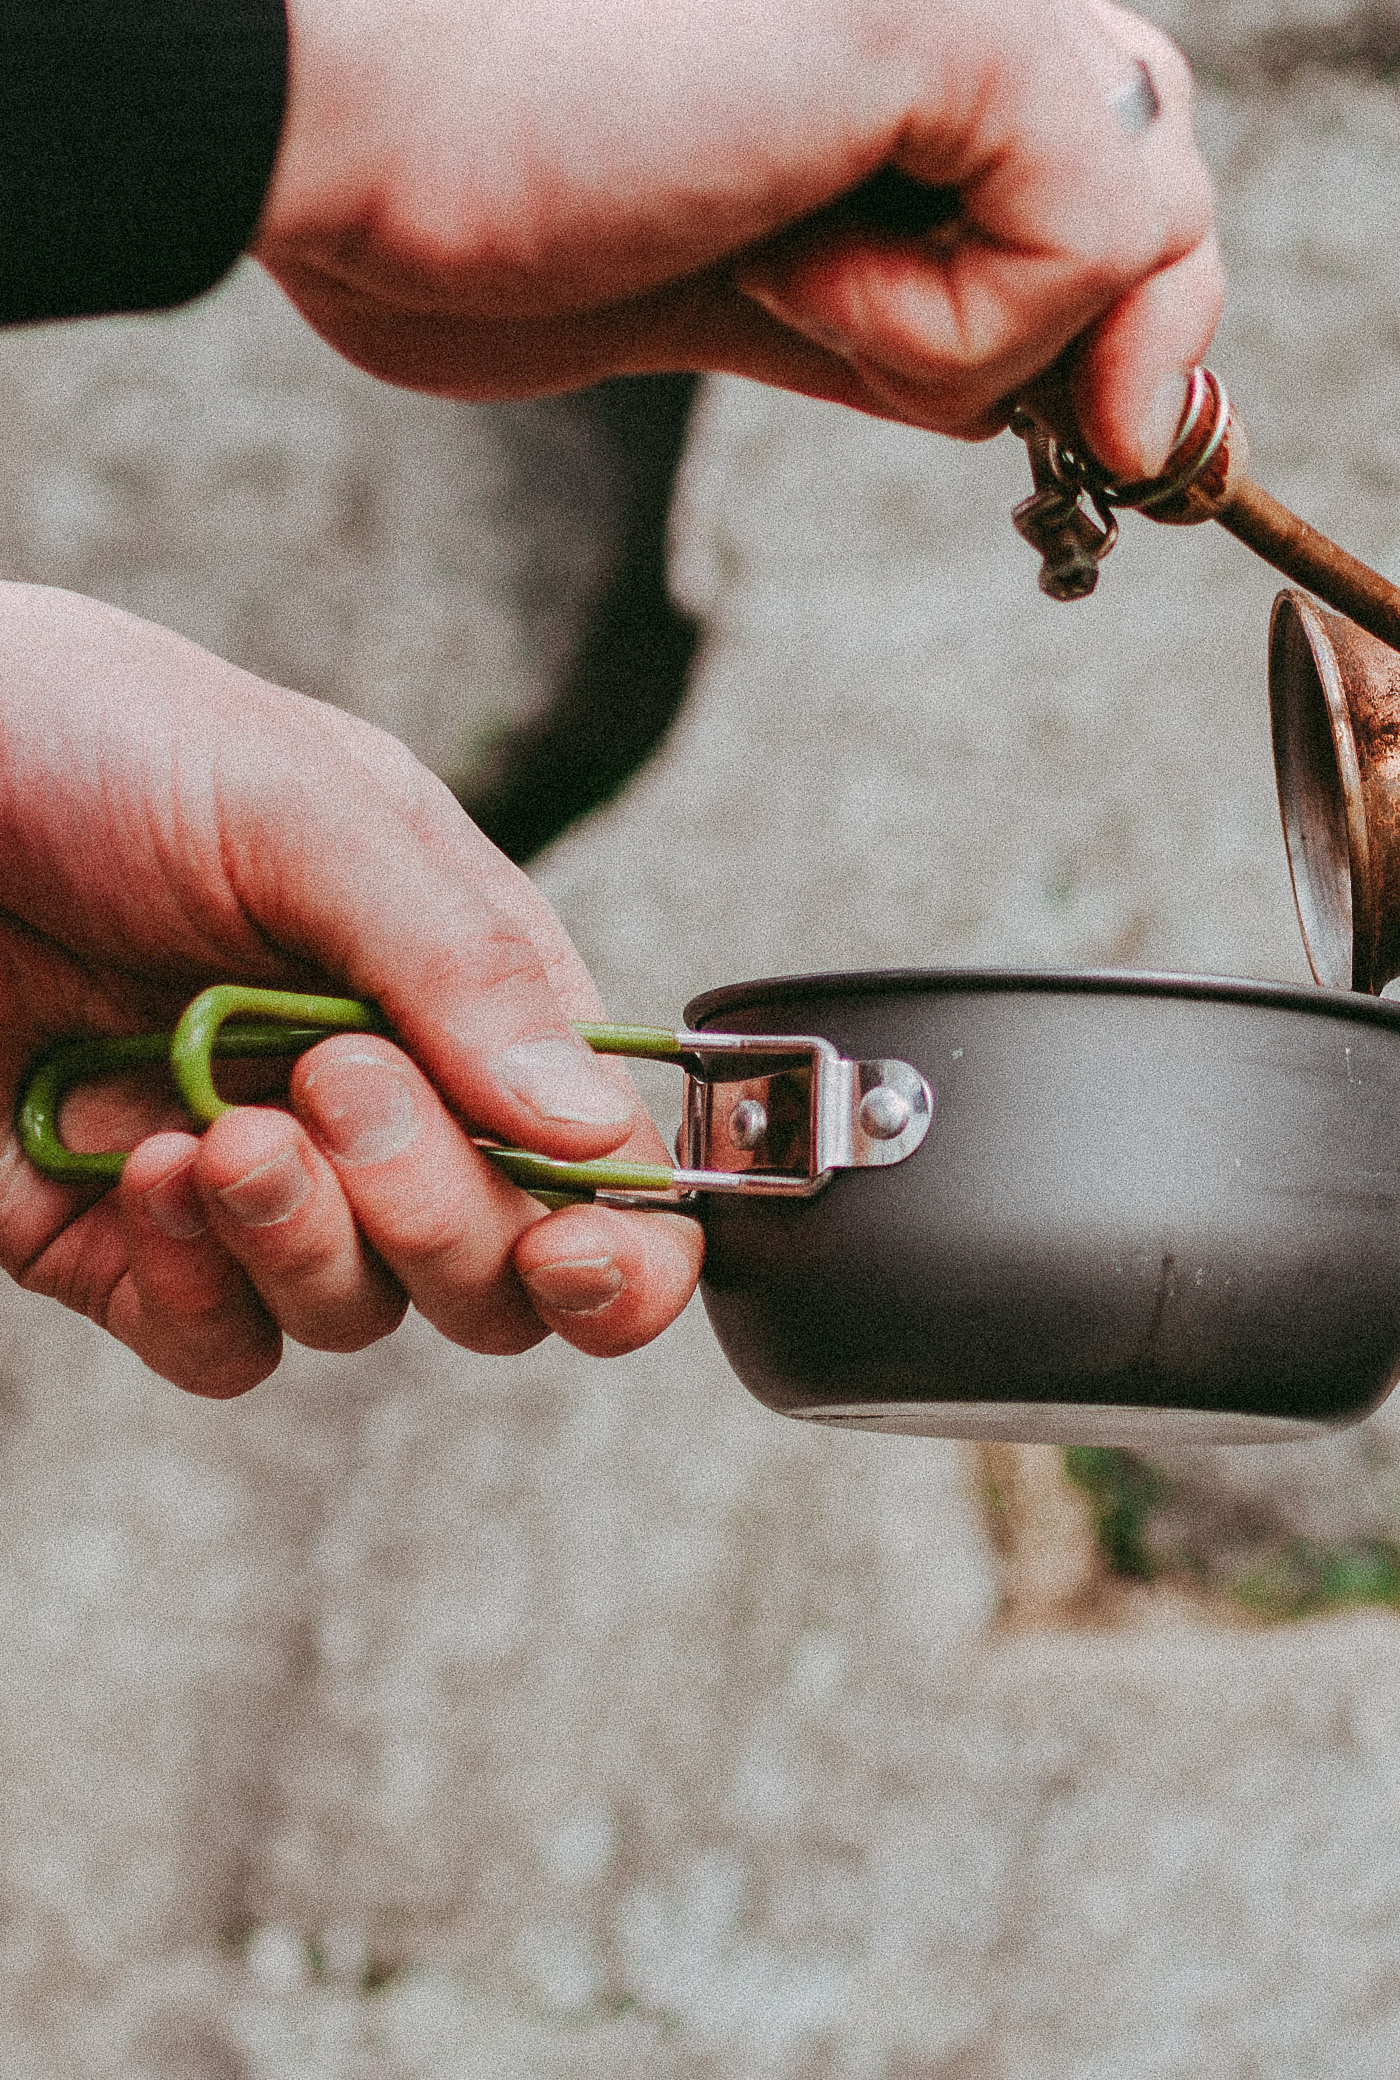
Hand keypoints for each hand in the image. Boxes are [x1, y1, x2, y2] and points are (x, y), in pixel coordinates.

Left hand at [0, 587, 701, 1396]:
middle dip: (440, 1209)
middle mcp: (377, 1101)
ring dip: (308, 1241)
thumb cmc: (93, 738)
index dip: (625, 1238)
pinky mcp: (120, 1239)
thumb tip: (595, 1128)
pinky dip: (199, 1283)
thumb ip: (462, 964)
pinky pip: (215, 1341)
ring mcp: (252, 1178)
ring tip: (224, 1128)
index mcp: (463, 988)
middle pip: (496, 1269)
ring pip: (359, 1313)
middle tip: (337, 1083)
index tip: (574, 1248)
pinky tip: (149, 1170)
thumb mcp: (305, 803)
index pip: (602, 1162)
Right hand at [240, 0, 1224, 483]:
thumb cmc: (454, 197)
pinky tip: (768, 273)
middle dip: (1099, 333)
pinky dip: (948, 329)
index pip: (1078, 127)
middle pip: (1153, 150)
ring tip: (774, 294)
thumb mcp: (731, 284)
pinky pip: (1087, 236)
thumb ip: (904, 316)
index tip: (1065, 434)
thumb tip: (1082, 410)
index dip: (1081, 296)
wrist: (304, 101)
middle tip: (1012, 428)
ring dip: (980, 335)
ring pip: (1141, 207)